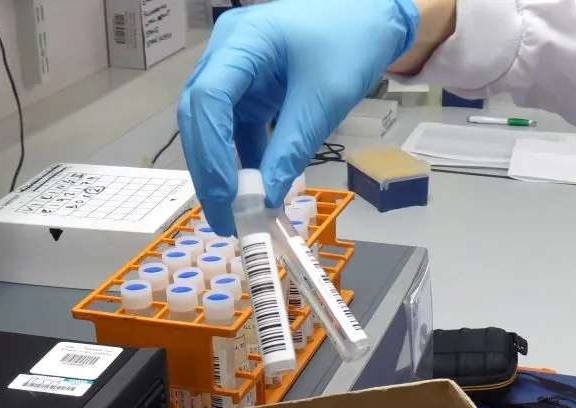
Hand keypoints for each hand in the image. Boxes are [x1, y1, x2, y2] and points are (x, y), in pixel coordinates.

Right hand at [178, 0, 419, 235]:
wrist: (374, 16)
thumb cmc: (353, 40)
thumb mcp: (324, 98)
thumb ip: (291, 148)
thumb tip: (264, 198)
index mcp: (242, 41)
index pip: (208, 99)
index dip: (211, 152)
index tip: (227, 196)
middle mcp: (227, 53)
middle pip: (201, 116)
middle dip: (210, 171)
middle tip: (223, 219)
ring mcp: (236, 69)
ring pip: (213, 126)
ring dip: (222, 170)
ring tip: (236, 213)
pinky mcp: (250, 87)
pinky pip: (236, 127)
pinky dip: (244, 158)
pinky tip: (255, 189)